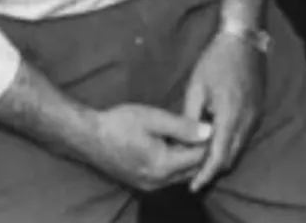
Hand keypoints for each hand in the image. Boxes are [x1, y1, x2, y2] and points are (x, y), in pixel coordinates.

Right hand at [85, 103, 210, 191]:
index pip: (199, 158)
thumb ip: (183, 127)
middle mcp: (158, 182)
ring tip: (194, 134)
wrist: (89, 136)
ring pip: (182, 175)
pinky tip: (177, 144)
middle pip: (193, 170)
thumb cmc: (121, 123)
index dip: (210, 141)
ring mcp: (149, 185)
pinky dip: (178, 163)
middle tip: (207, 128)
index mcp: (163, 166)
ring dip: (190, 158)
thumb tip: (210, 132)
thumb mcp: (154, 118)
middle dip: (202, 151)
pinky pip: (169, 176)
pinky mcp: (142, 183)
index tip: (216, 123)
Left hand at [178, 29, 265, 190]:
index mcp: (229, 114)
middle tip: (193, 175)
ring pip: (239, 147)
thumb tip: (185, 142)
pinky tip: (217, 141)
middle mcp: (247, 119)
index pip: (218, 155)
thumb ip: (191, 117)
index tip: (193, 186)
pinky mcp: (259, 109)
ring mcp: (256, 115)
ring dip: (222, 156)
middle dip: (213, 169)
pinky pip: (245, 135)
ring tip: (202, 160)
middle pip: (230, 156)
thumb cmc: (215, 60)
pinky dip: (231, 143)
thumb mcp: (196, 87)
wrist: (243, 39)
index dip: (205, 174)